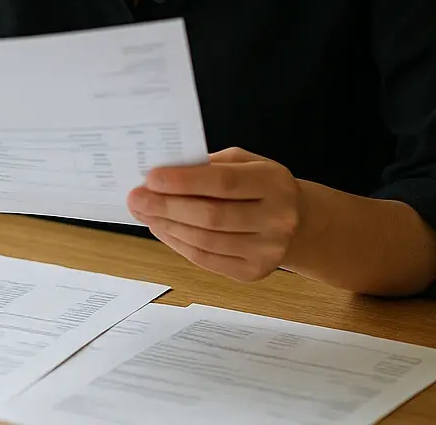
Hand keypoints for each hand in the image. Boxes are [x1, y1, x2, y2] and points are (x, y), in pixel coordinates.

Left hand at [127, 147, 301, 282]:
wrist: (299, 223)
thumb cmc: (261, 186)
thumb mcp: (244, 163)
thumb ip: (209, 165)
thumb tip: (162, 173)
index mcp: (274, 183)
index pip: (223, 183)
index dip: (184, 181)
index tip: (151, 177)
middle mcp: (277, 219)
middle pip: (211, 215)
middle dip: (166, 206)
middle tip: (136, 198)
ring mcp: (268, 250)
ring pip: (205, 240)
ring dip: (167, 226)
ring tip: (144, 213)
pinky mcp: (254, 272)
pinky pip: (206, 259)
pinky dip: (178, 244)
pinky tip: (161, 229)